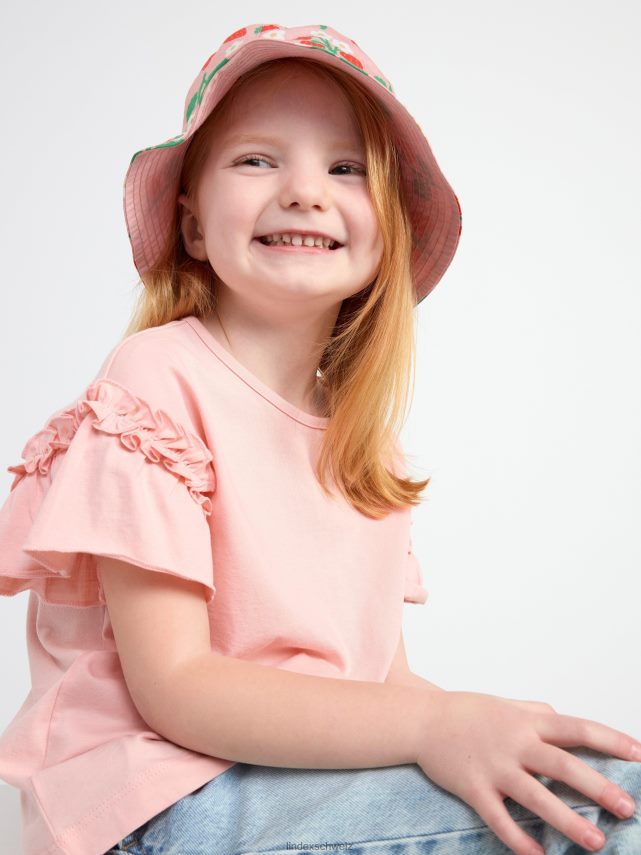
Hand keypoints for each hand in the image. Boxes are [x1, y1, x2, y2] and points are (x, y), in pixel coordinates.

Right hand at [416, 690, 639, 854]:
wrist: (421, 720)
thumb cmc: (466, 712)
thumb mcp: (505, 705)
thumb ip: (536, 712)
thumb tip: (562, 718)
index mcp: (527, 722)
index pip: (577, 729)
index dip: (610, 740)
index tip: (639, 754)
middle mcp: (514, 743)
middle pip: (563, 766)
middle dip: (599, 788)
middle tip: (628, 809)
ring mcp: (494, 767)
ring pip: (536, 797)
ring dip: (569, 821)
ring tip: (597, 841)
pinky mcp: (474, 789)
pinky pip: (499, 818)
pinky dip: (519, 838)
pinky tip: (538, 854)